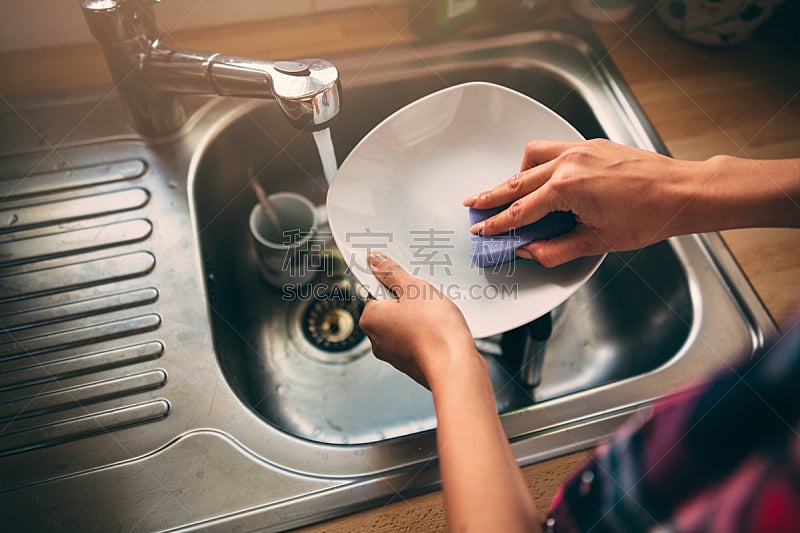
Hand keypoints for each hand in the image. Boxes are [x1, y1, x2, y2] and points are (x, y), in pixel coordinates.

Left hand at [358, 252, 479, 389]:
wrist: (455, 367)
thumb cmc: (433, 330)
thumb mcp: (413, 289)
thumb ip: (391, 273)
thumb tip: (374, 260)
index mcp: (370, 319)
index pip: (375, 292)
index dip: (393, 283)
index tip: (408, 281)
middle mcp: (377, 340)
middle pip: (390, 309)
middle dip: (409, 300)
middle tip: (426, 296)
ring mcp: (395, 355)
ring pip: (405, 325)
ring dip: (420, 317)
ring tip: (436, 314)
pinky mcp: (412, 364)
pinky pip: (417, 340)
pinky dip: (427, 333)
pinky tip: (441, 329)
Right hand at [464, 139, 695, 266]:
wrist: (681, 192)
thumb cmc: (648, 215)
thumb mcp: (596, 242)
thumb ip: (554, 249)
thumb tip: (529, 251)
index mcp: (567, 187)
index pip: (519, 211)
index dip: (496, 224)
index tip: (482, 230)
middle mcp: (569, 162)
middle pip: (516, 181)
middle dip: (492, 195)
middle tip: (473, 204)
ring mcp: (580, 149)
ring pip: (531, 157)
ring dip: (515, 175)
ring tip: (507, 192)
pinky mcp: (590, 145)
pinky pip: (552, 148)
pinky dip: (538, 161)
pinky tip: (539, 175)